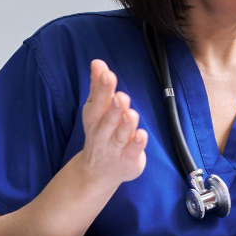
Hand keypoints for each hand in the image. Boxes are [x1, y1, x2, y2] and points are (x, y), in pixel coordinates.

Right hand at [78, 59, 147, 188]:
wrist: (98, 172)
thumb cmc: (101, 132)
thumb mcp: (96, 109)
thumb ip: (98, 86)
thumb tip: (97, 62)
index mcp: (94, 118)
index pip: (97, 101)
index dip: (102, 88)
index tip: (107, 74)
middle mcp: (103, 133)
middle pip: (108, 119)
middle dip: (114, 107)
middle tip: (120, 96)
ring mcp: (115, 148)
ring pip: (120, 135)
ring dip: (126, 124)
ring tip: (130, 113)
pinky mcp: (128, 160)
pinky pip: (132, 152)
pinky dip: (137, 144)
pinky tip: (141, 135)